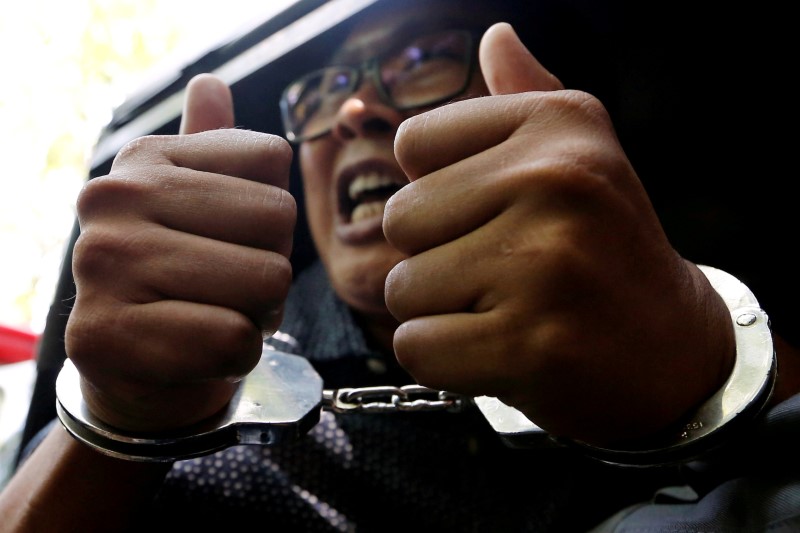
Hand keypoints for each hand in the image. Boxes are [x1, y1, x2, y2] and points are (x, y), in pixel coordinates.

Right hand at [65, 74, 295, 431]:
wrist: (137, 373)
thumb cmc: (186, 285)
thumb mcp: (198, 210)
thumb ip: (210, 149)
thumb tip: (210, 82)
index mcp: (145, 156)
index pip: (273, 160)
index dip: (273, 217)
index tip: (229, 242)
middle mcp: (113, 196)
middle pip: (278, 219)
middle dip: (270, 269)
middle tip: (224, 291)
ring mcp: (100, 262)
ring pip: (266, 281)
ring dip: (257, 315)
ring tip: (209, 319)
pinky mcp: (101, 333)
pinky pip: (234, 339)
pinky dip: (234, 357)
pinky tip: (194, 354)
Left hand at [384, 23, 734, 444]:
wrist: (672, 349)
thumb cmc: (605, 250)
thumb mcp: (581, 157)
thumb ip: (524, 97)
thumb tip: (496, 35)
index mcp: (559, 124)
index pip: (413, 145)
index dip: (440, 192)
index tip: (499, 216)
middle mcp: (555, 181)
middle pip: (399, 219)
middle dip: (436, 256)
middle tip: (505, 275)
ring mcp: (544, 264)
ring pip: (402, 288)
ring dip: (442, 311)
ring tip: (510, 311)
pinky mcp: (530, 344)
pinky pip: (418, 347)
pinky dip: (447, 360)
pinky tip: (505, 353)